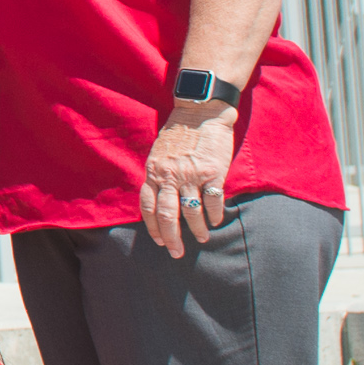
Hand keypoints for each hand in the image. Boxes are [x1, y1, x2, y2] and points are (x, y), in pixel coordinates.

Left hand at [139, 105, 237, 257]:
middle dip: (171, 238)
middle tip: (176, 253)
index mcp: (154, 171)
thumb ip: (158, 174)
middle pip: (167, 215)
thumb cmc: (179, 133)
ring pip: (192, 212)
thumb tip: (158, 197)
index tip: (158, 240)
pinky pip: (213, 201)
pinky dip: (215, 214)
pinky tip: (216, 221)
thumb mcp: (159, 153)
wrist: (201, 112)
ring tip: (202, 238)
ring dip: (197, 229)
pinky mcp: (212, 172)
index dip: (152, 227)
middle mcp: (170, 176)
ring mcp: (191, 175)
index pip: (147, 206)